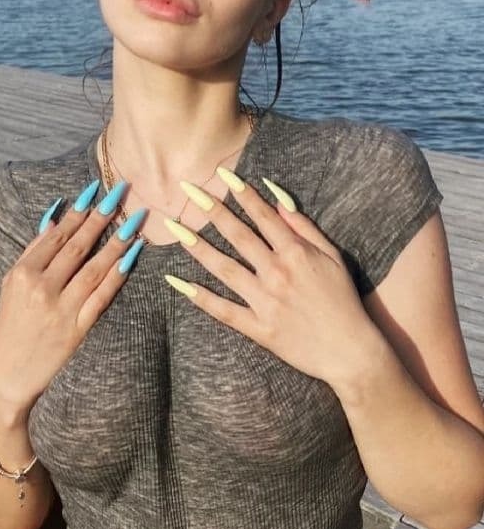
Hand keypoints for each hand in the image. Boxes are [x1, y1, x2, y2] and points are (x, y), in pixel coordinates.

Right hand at [0, 181, 144, 413]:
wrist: (9, 372)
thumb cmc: (11, 322)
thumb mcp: (11, 282)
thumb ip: (34, 250)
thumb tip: (56, 216)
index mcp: (23, 272)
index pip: (57, 234)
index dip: (78, 211)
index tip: (96, 190)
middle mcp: (42, 287)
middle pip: (77, 246)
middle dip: (101, 217)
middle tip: (121, 194)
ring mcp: (61, 309)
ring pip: (94, 268)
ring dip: (116, 242)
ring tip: (134, 221)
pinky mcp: (78, 329)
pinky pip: (102, 296)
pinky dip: (118, 275)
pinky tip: (132, 256)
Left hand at [164, 172, 374, 386]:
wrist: (352, 354)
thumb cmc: (344, 301)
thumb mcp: (333, 257)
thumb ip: (305, 227)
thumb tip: (277, 199)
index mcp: (296, 254)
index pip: (263, 216)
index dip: (242, 193)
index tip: (222, 175)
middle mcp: (277, 274)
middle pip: (237, 235)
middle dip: (211, 210)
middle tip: (188, 190)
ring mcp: (265, 301)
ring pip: (223, 268)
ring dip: (196, 246)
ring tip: (174, 228)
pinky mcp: (258, 328)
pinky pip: (223, 310)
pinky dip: (200, 297)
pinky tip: (177, 282)